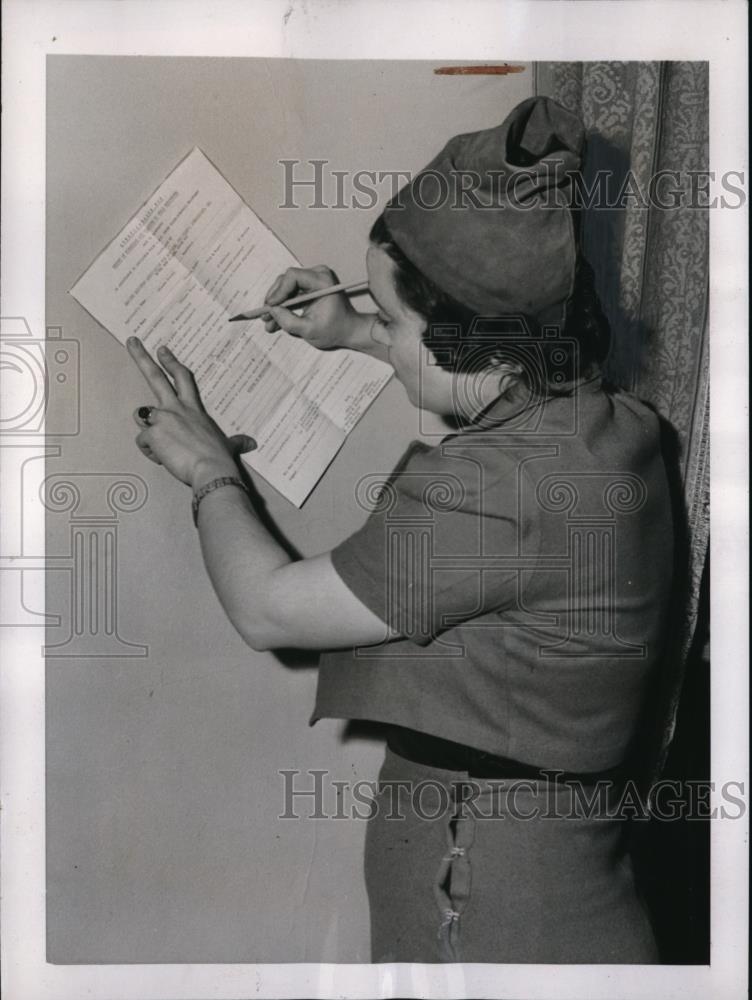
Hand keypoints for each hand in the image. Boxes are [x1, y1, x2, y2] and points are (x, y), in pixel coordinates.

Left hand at [127, 338, 255, 488]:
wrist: (211, 470)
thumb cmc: (220, 458)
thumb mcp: (228, 446)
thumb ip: (236, 442)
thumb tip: (251, 443)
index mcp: (193, 409)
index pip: (183, 379)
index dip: (172, 363)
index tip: (162, 350)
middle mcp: (176, 408)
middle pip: (155, 377)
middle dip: (141, 357)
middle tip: (132, 341)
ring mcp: (162, 418)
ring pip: (141, 417)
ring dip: (148, 431)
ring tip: (165, 448)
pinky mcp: (152, 433)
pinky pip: (144, 443)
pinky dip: (152, 453)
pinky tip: (165, 460)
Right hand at [262, 265, 360, 349]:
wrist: (348, 330)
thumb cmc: (335, 330)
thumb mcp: (309, 330)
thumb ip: (289, 321)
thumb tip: (271, 310)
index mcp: (322, 281)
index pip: (293, 277)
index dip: (278, 291)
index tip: (270, 307)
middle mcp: (317, 275)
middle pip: (286, 281)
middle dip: (274, 300)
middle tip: (265, 317)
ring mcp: (313, 279)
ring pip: (286, 287)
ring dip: (276, 305)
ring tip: (268, 322)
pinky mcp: (309, 286)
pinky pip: (291, 292)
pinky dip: (283, 305)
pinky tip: (274, 320)